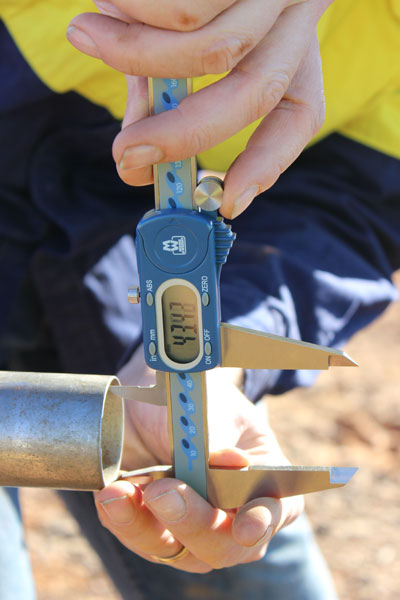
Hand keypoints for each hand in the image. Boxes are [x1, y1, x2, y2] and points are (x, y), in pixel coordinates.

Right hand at [67, 0, 331, 218]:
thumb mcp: (170, 42)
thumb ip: (159, 94)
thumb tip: (135, 157)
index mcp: (288, 42)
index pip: (299, 112)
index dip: (268, 162)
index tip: (229, 202)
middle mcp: (293, 12)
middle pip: (256, 93)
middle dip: (183, 135)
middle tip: (126, 153)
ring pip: (211, 47)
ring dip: (135, 53)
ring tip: (88, 33)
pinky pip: (180, 6)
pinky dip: (129, 9)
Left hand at [94, 355, 302, 571]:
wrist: (153, 396)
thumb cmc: (197, 400)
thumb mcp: (212, 408)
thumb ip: (218, 439)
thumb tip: (233, 464)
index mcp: (263, 480)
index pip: (277, 511)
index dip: (263, 522)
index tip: (245, 526)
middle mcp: (230, 514)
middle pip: (224, 546)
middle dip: (194, 523)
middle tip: (164, 492)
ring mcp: (189, 527)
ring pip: (177, 551)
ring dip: (146, 526)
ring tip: (121, 493)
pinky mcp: (150, 527)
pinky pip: (136, 536)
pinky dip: (122, 519)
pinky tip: (112, 493)